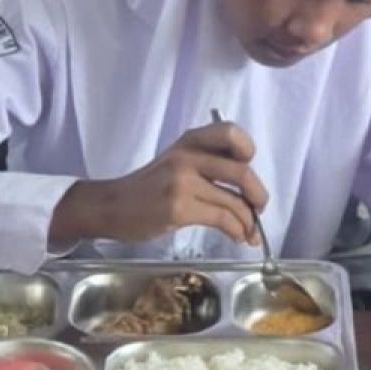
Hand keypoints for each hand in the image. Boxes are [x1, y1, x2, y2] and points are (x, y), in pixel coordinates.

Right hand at [49, 121, 267, 245]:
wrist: (110, 207)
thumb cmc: (149, 187)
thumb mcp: (177, 161)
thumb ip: (209, 163)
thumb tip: (250, 187)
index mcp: (190, 141)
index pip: (231, 132)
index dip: (248, 149)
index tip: (249, 166)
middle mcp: (188, 156)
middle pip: (242, 171)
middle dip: (258, 194)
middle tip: (260, 208)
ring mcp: (182, 182)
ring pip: (234, 200)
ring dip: (249, 220)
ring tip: (250, 232)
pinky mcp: (179, 208)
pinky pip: (221, 219)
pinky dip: (237, 230)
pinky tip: (238, 237)